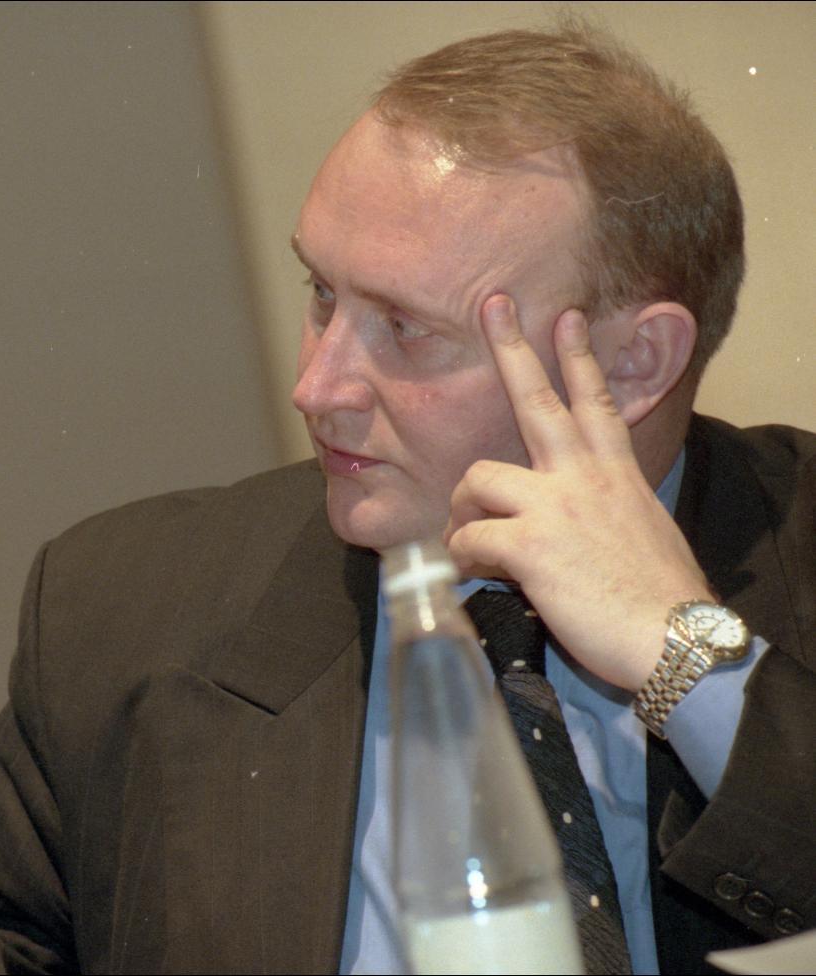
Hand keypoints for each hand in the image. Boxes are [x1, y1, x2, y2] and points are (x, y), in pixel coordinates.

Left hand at [443, 295, 711, 691]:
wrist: (675, 638)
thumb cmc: (657, 600)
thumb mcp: (639, 534)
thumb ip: (597, 514)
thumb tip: (557, 527)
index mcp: (616, 473)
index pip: (595, 403)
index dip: (578, 358)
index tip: (566, 318)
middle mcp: (586, 477)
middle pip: (538, 401)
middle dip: (511, 348)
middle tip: (493, 306)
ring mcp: (556, 505)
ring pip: (477, 477)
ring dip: (462, 511)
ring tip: (468, 541)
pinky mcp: (529, 543)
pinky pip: (469, 537)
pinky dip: (463, 557)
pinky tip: (477, 575)